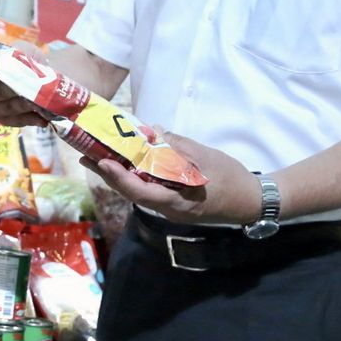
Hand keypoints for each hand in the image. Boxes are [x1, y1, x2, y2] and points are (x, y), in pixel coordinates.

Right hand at [0, 54, 49, 126]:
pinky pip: (15, 121)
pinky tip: (43, 118)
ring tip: (44, 104)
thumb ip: (24, 57)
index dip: (4, 69)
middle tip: (38, 89)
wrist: (25, 74)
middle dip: (19, 89)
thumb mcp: (22, 51)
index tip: (21, 68)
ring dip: (27, 106)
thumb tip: (33, 71)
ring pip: (8, 108)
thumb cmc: (20, 60)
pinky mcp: (2, 120)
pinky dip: (30, 120)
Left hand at [78, 132, 260, 224]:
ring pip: (138, 191)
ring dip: (118, 174)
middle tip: (86, 154)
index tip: (102, 161)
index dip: (119, 177)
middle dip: (108, 174)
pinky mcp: (174, 201)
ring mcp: (170, 207)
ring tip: (98, 157)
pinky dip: (135, 175)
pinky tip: (126, 162)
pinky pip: (148, 189)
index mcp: (176, 202)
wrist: (253, 201)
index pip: (139, 191)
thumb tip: (151, 132)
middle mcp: (168, 208)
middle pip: (131, 192)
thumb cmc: (231, 179)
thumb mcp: (205, 157)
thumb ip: (176, 146)